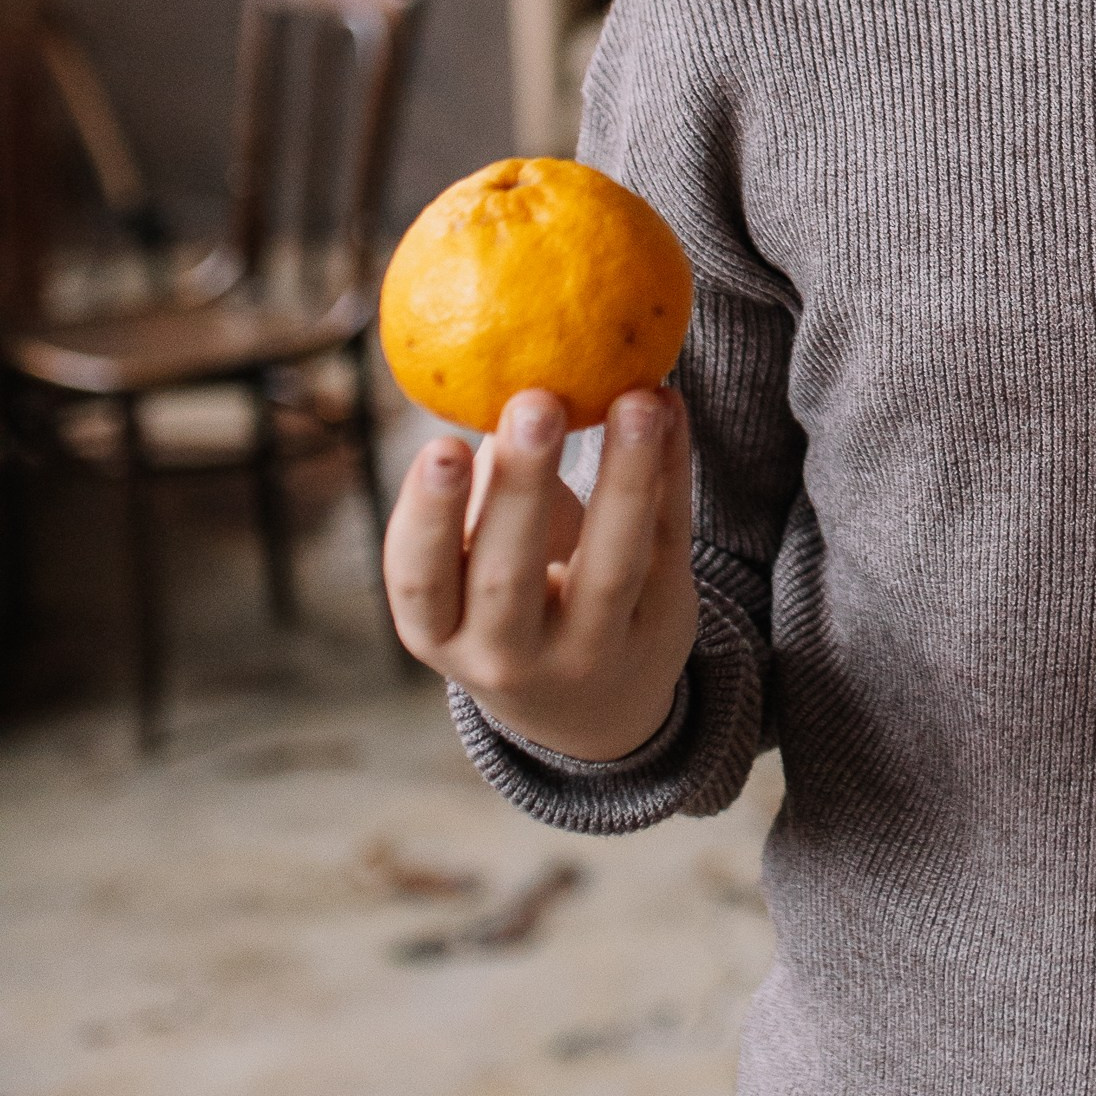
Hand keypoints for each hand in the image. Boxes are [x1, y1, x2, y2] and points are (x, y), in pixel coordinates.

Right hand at [383, 385, 697, 761]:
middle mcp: (509, 655)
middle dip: (523, 485)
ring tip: (636, 399)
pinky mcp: (663, 626)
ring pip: (612, 566)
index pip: (421, 581)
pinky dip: (673, 469)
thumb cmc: (511, 606)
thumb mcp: (472, 575)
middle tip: (534, 402)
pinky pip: (669, 541)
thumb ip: (481, 497)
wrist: (592, 708)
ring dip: (626, 475)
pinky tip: (668, 406)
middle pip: (512, 576)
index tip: (441, 445)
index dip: (428, 517)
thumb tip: (496, 387)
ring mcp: (592, 650)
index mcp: (441, 632)